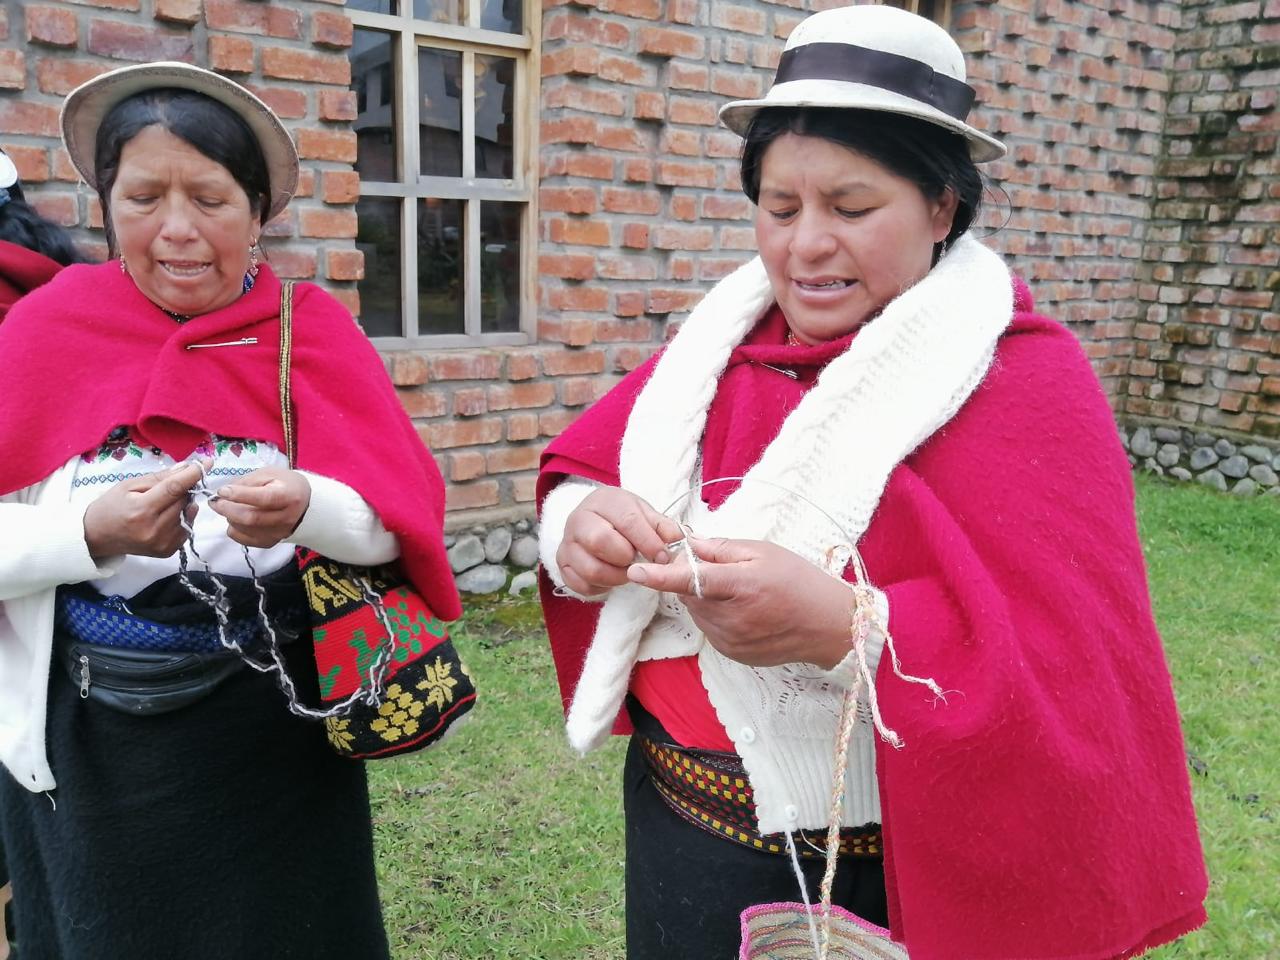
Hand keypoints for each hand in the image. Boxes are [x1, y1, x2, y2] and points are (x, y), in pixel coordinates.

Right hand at [83, 460, 203, 559]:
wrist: (97, 537)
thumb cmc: (111, 506)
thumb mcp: (129, 485)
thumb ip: (160, 477)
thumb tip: (187, 467)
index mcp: (142, 510)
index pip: (174, 489)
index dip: (192, 474)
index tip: (207, 463)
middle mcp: (155, 530)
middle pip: (184, 500)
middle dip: (183, 488)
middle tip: (169, 486)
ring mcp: (163, 543)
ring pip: (188, 513)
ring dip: (182, 504)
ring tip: (162, 504)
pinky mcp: (168, 551)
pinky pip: (187, 527)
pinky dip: (182, 518)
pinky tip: (165, 517)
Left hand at [208, 467, 310, 547]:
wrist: (305, 504)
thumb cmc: (286, 484)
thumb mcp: (270, 474)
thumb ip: (248, 481)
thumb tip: (225, 492)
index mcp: (289, 496)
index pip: (263, 498)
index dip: (240, 495)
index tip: (222, 491)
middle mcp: (286, 518)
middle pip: (251, 518)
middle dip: (228, 509)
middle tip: (215, 502)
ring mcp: (279, 533)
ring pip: (245, 529)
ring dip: (230, 518)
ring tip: (227, 507)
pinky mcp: (271, 542)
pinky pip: (245, 540)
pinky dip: (234, 530)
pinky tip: (235, 520)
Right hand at [556, 487, 684, 595]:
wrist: (596, 521)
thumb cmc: (624, 518)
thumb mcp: (645, 514)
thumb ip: (662, 526)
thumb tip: (677, 539)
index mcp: (604, 501)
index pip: (627, 521)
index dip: (648, 542)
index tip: (662, 556)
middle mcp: (579, 519)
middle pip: (600, 542)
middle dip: (626, 558)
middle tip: (638, 562)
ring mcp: (567, 544)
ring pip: (591, 569)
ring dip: (616, 577)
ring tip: (626, 571)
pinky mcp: (562, 566)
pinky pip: (582, 586)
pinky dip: (602, 588)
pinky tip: (611, 579)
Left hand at [627, 537, 852, 668]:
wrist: (829, 626)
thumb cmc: (800, 582)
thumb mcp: (763, 553)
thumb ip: (721, 549)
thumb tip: (689, 545)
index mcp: (741, 587)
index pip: (691, 581)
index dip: (660, 577)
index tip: (636, 571)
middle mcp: (731, 619)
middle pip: (689, 596)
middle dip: (693, 580)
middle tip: (721, 569)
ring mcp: (731, 641)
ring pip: (697, 613)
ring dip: (704, 599)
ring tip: (739, 592)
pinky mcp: (732, 654)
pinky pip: (710, 629)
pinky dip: (716, 616)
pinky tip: (744, 611)